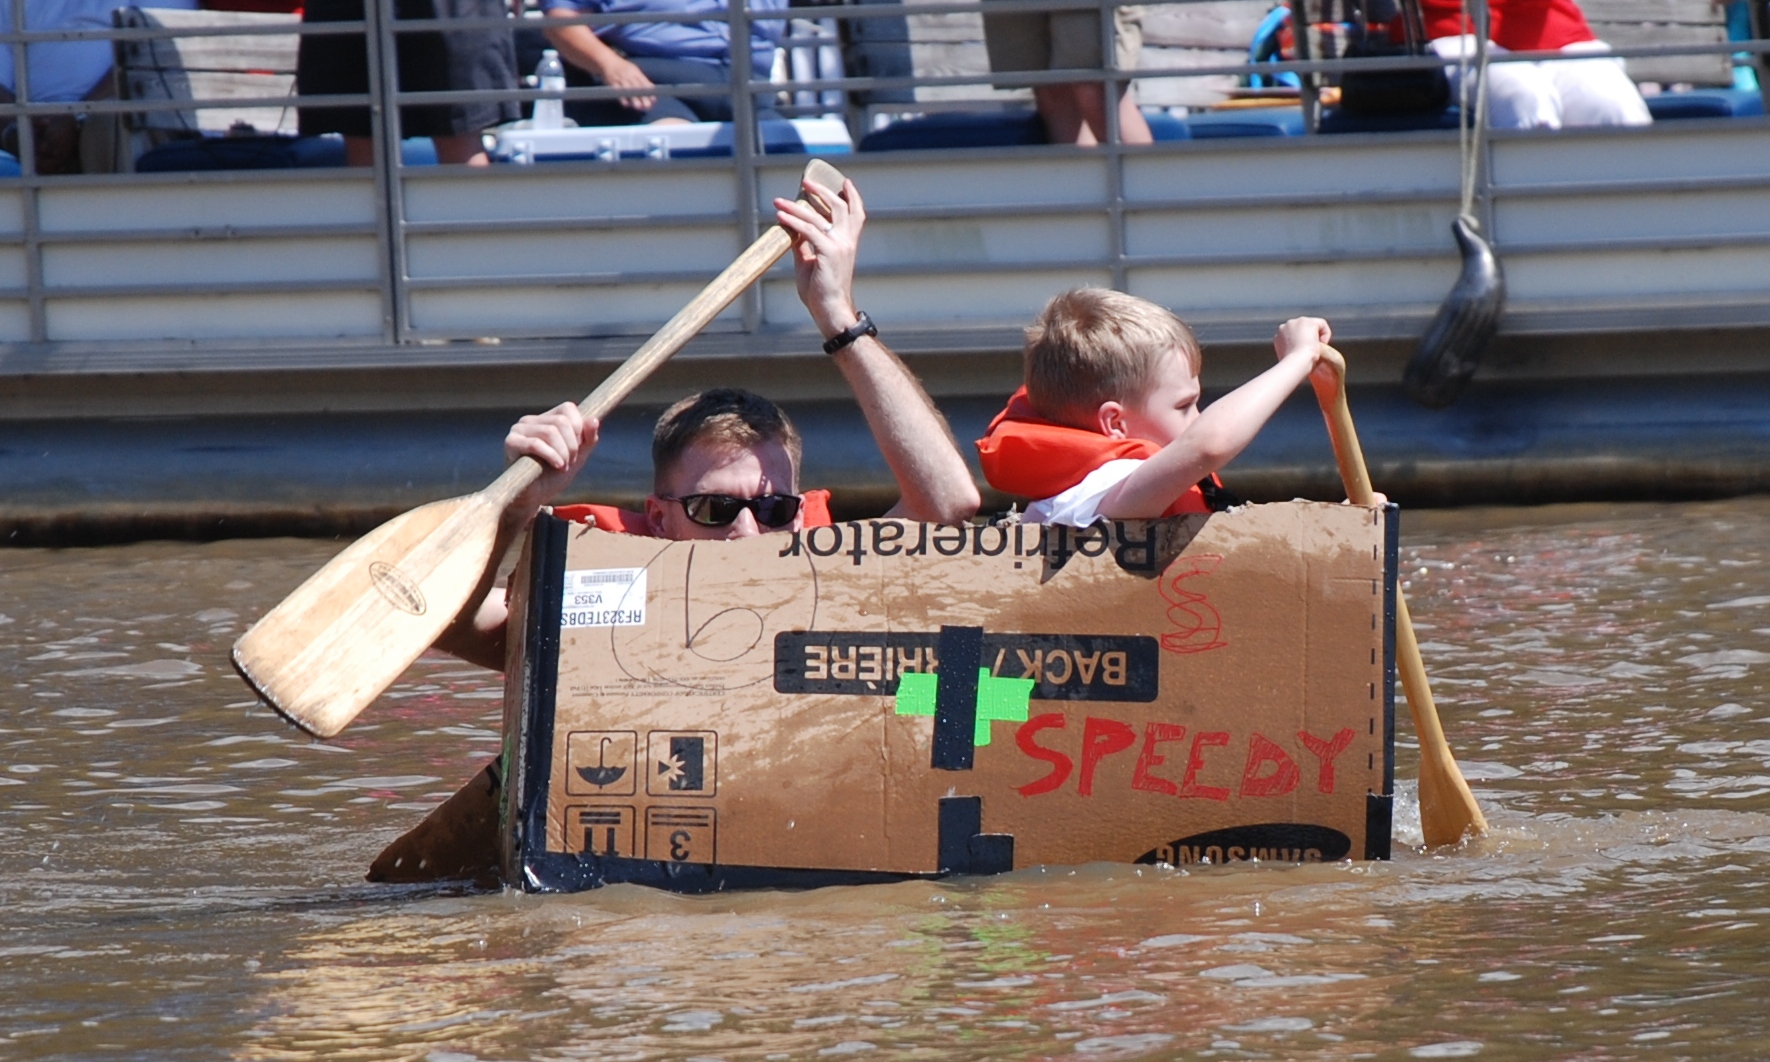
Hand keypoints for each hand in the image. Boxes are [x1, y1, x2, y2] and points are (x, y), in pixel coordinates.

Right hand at [505, 402, 599, 511]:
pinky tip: (557, 466)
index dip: (579, 428)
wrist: (534, 498)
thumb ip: (588, 439)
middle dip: (572, 445)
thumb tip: (594, 420)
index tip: (578, 448)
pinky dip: (551, 456)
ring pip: (550, 431)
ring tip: (562, 466)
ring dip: (563, 452)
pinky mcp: (511, 442)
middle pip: (561, 421)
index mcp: (546, 419)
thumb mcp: (578, 457)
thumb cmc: (553, 476)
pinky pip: (536, 443)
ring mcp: (519, 429)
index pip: (568, 408)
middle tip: (569, 462)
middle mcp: (530, 420)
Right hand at [600, 55, 656, 111]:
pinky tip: (626, 104)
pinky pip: (618, 91)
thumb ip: (642, 80)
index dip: (649, 91)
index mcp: (635, 72)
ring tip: (638, 106)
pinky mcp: (612, 83)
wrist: (608, 60)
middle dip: (643, 97)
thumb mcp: (634, 70)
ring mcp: (620, 79)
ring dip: (633, 98)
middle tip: (648, 106)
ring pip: (628, 90)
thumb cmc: (623, 67)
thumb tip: (653, 89)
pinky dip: (622, 97)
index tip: (654, 100)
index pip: (644, 82)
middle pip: (637, 87)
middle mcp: (629, 76)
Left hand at [773, 176, 864, 339]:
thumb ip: (804, 245)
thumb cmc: (821, 292)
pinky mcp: (829, 252)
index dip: (852, 197)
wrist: (831, 311)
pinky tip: (780, 216)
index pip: (856, 214)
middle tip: (806, 183)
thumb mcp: (811, 262)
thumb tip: (792, 232)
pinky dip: (792, 221)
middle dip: (823, 191)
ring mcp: (840, 246)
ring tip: (779, 200)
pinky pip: (807, 231)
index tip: (845, 183)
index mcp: (848, 243)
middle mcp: (847, 241)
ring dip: (796, 206)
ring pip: (818, 216)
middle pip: (840, 207)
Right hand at [1274, 316, 1330, 363]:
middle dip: (1308, 338)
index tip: (1305, 354)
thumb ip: (1292, 352)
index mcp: (1278, 337)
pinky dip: (1326, 333)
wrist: (1296, 363)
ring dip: (1316, 336)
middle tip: (1313, 351)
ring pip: (1312, 326)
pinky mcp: (1308, 322)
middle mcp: (1284, 327)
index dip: (1301, 344)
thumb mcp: (1289, 359)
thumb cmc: (1292, 366)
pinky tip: (1324, 344)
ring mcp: (1295, 322)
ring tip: (1318, 349)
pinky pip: (1322, 324)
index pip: (1293, 336)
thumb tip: (1301, 354)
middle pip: (1302, 329)